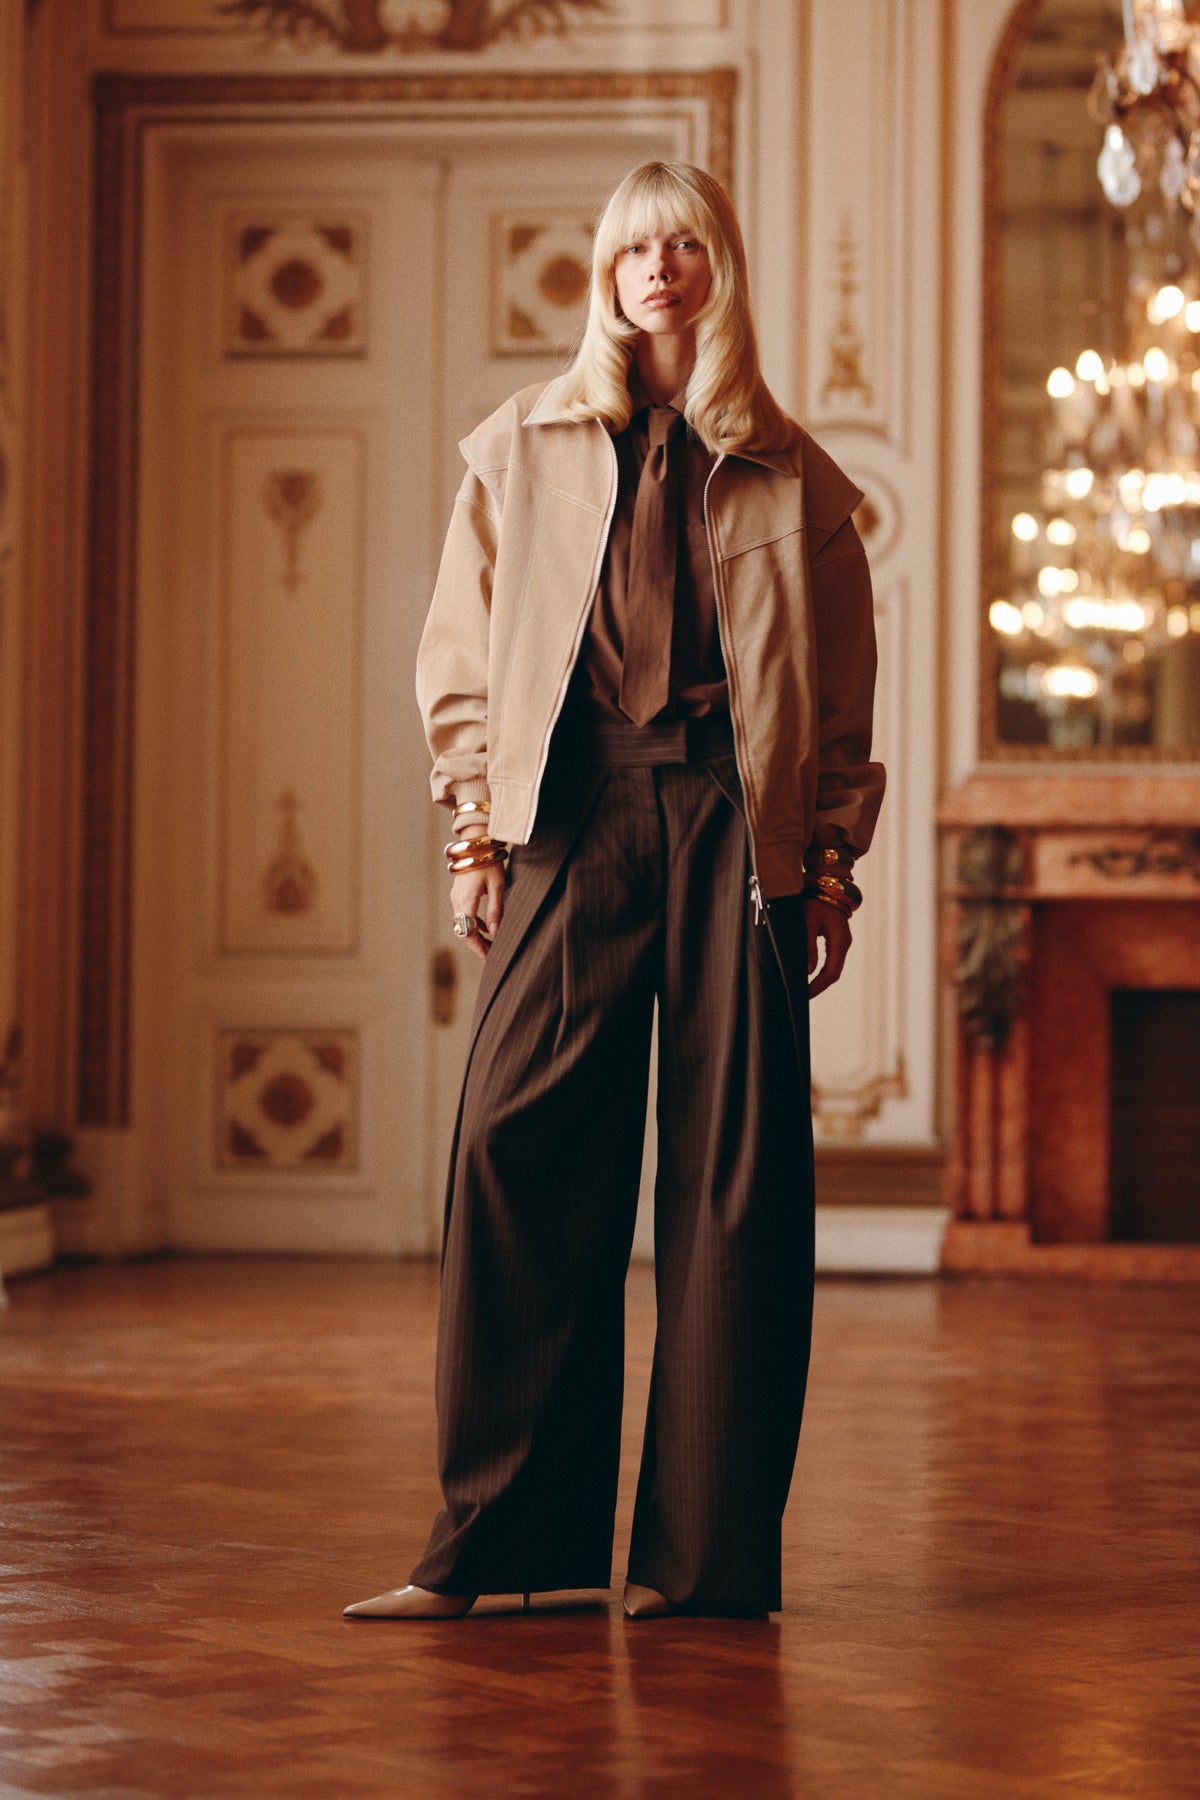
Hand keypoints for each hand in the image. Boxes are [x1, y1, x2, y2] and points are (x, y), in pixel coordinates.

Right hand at [450, 823, 506, 961]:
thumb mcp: (497, 886)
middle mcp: (457, 901)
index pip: (469, 933)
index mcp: (465, 901)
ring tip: (491, 945)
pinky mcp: (459, 892)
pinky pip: (464, 914)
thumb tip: (495, 933)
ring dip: (475, 935)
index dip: (479, 948)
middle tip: (491, 956)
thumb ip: (496, 910)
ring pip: (463, 923)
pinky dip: (474, 923)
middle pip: (464, 931)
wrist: (475, 840)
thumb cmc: (488, 860)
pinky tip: (487, 927)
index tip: (490, 958)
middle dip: (477, 945)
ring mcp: (456, 896)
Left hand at [805, 898, 851, 996]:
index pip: (830, 971)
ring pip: (834, 969)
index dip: (818, 985)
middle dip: (820, 986)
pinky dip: (824, 971)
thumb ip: (809, 947)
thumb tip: (808, 971)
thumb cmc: (816, 901)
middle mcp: (844, 944)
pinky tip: (812, 977)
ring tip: (807, 990)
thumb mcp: (808, 922)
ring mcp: (842, 942)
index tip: (806, 994)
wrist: (828, 886)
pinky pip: (833, 961)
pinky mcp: (838, 940)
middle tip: (804, 997)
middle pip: (834, 973)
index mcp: (839, 941)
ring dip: (822, 980)